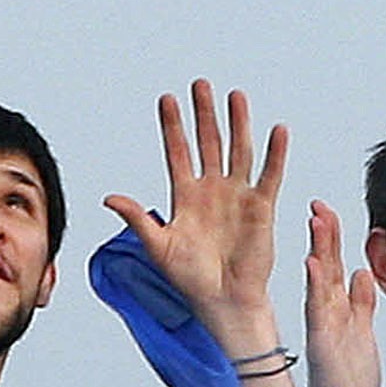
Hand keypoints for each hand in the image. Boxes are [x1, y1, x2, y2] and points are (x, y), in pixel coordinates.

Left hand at [102, 79, 289, 351]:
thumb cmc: (191, 280)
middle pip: (208, 143)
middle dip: (204, 114)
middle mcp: (212, 190)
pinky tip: (277, 130)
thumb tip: (108, 197)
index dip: (173, 126)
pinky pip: (270, 175)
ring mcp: (238, 196)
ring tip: (235, 96)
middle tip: (200, 84)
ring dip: (237, 123)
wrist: (225, 302)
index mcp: (185, 197)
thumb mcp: (158, 247)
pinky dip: (275, 153)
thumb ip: (137, 219)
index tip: (167, 99)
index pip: (178, 152)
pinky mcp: (262, 207)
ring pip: (238, 151)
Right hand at [302, 199, 379, 386]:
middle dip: (323, 233)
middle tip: (318, 204)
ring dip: (318, 250)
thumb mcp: (363, 331)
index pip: (333, 264)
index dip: (331, 237)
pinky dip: (316, 286)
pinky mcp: (322, 340)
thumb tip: (362, 273)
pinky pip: (318, 309)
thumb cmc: (349, 376)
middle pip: (325, 264)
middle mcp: (328, 311)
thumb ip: (362, 302)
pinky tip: (313, 264)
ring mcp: (324, 324)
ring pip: (320, 280)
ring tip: (316, 222)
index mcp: (339, 308)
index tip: (326, 210)